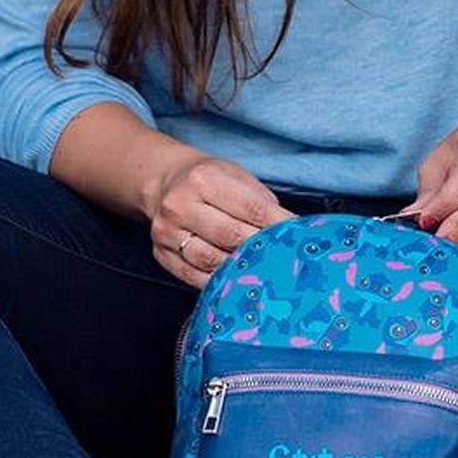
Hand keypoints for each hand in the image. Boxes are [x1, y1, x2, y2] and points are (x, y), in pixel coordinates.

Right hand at [147, 154, 293, 288]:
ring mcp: (166, 232)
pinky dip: (216, 281)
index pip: (251, 208)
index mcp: (204, 180)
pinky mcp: (160, 254)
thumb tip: (289, 228)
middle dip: (260, 247)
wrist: (165, 183)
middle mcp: (180, 205)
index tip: (297, 236)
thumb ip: (261, 202)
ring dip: (239, 267)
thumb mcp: (237, 177)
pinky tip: (233, 280)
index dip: (277, 224)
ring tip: (261, 270)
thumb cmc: (210, 181)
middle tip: (283, 257)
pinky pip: (192, 275)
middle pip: (230, 235)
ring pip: (210, 258)